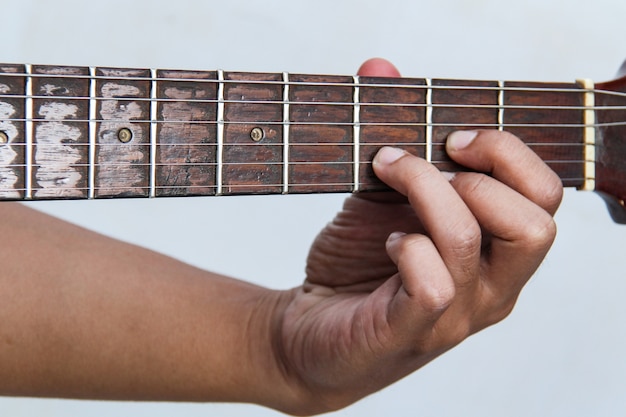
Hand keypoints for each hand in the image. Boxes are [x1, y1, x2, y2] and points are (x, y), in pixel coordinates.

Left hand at [271, 59, 562, 413]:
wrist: (309, 330)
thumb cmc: (357, 264)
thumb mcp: (380, 196)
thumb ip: (392, 138)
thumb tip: (378, 67)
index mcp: (498, 253)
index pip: (545, 198)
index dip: (509, 154)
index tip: (454, 136)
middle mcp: (492, 288)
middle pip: (536, 224)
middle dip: (483, 172)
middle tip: (431, 157)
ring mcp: (457, 316)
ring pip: (469, 240)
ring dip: (423, 189)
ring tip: (384, 174)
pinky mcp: (411, 331)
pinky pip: (433, 285)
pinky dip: (408, 247)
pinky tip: (388, 240)